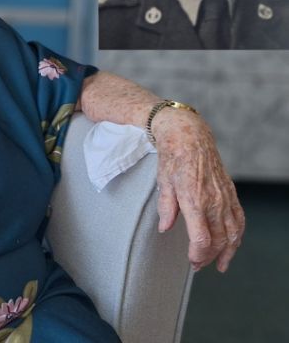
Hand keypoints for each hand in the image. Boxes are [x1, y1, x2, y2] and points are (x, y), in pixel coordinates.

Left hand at [151, 107, 243, 271]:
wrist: (190, 136)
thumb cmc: (172, 158)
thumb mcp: (162, 182)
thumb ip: (166, 207)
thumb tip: (165, 228)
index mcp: (194, 199)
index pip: (202, 238)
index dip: (198, 254)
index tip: (191, 261)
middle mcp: (213, 200)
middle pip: (219, 240)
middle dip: (209, 257)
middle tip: (198, 266)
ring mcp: (225, 197)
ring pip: (233, 232)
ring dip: (228, 252)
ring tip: (219, 265)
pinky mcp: (230, 193)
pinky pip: (239, 219)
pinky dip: (238, 235)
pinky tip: (232, 245)